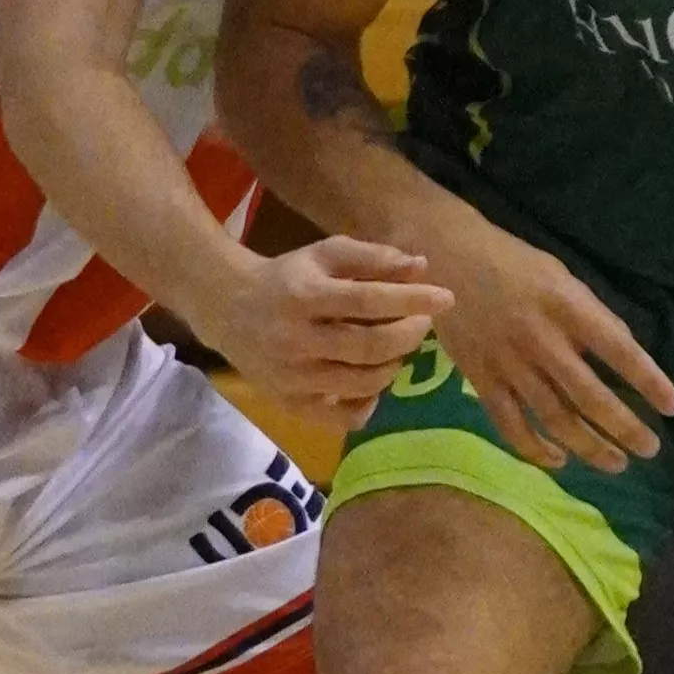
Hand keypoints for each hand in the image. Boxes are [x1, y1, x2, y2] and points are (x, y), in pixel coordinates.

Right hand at [194, 237, 451, 427]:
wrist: (228, 309)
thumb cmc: (287, 278)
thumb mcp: (324, 255)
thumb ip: (372, 258)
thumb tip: (421, 267)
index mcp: (304, 296)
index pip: (369, 301)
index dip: (412, 300)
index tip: (445, 298)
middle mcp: (295, 340)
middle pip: (370, 347)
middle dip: (408, 335)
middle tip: (422, 324)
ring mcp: (291, 377)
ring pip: (361, 384)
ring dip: (393, 366)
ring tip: (397, 348)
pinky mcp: (288, 403)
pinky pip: (342, 418)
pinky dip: (368, 403)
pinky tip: (373, 382)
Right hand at [432, 215, 673, 474]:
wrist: (446, 256)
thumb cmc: (513, 263)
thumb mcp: (562, 276)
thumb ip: (591, 316)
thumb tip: (626, 356)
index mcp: (567, 305)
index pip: (619, 350)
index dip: (649, 381)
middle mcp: (541, 338)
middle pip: (589, 396)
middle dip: (624, 428)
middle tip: (650, 449)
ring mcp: (508, 362)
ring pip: (555, 418)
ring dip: (590, 446)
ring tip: (616, 463)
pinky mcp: (480, 378)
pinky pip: (511, 424)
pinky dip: (536, 449)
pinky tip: (560, 460)